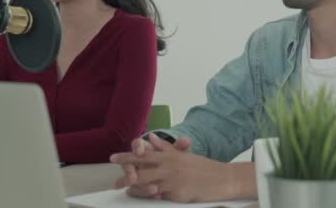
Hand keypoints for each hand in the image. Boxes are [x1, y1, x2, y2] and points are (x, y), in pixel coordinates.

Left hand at [111, 133, 234, 202]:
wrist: (222, 178)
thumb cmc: (202, 167)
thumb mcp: (183, 154)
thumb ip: (165, 147)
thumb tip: (150, 138)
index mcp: (169, 154)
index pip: (143, 153)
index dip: (127, 156)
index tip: (113, 158)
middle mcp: (168, 165)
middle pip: (140, 167)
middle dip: (125, 173)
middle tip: (114, 181)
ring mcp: (172, 178)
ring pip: (146, 183)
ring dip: (134, 188)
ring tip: (124, 191)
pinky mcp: (177, 191)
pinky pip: (158, 195)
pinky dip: (149, 197)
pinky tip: (143, 197)